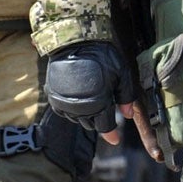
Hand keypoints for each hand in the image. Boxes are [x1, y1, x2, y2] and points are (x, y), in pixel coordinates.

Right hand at [44, 42, 159, 158]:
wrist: (74, 42)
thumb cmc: (101, 56)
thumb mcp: (122, 74)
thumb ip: (126, 97)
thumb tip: (128, 115)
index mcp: (98, 104)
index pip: (105, 128)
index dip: (112, 134)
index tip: (115, 139)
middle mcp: (79, 108)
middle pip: (91, 124)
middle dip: (100, 119)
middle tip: (104, 104)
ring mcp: (65, 104)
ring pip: (78, 119)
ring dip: (86, 114)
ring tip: (91, 97)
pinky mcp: (54, 97)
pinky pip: (65, 111)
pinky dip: (73, 108)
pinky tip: (79, 97)